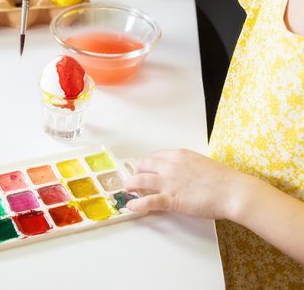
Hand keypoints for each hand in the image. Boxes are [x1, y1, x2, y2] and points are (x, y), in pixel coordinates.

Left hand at [125, 149, 242, 218]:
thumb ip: (187, 166)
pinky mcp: (171, 199)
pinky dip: (136, 204)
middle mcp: (170, 166)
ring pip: (140, 180)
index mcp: (178, 155)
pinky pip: (147, 201)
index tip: (144, 169)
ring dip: (131, 185)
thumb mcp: (201, 163)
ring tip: (128, 190)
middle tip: (135, 179)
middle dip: (136, 173)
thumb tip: (181, 173)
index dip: (146, 164)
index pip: (154, 157)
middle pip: (143, 166)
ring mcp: (169, 182)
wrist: (233, 191)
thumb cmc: (223, 180)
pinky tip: (131, 206)